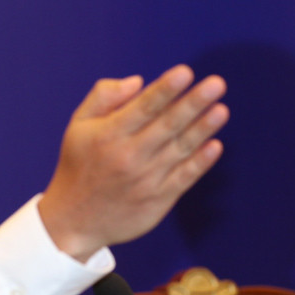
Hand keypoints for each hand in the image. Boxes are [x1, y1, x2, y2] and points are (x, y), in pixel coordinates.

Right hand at [38, 64, 228, 260]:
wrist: (73, 222)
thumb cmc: (77, 166)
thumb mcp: (77, 126)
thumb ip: (103, 97)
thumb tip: (138, 81)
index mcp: (108, 135)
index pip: (143, 107)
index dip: (166, 89)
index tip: (186, 72)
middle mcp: (128, 156)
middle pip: (167, 125)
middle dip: (194, 103)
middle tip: (217, 84)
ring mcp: (145, 180)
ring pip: (180, 149)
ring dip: (203, 129)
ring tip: (221, 110)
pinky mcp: (157, 200)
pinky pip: (184, 177)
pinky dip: (201, 162)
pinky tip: (215, 145)